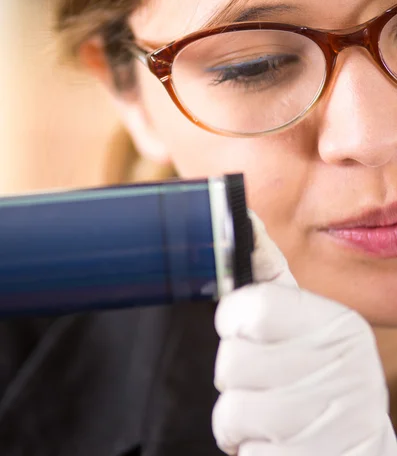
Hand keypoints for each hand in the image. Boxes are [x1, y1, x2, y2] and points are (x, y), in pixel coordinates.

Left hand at [212, 212, 396, 454]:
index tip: (243, 330)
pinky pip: (244, 454)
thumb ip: (273, 278)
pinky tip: (279, 446)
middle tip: (264, 384)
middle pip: (232, 361)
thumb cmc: (320, 381)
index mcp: (337, 326)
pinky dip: (250, 453)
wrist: (356, 451)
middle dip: (237, 378)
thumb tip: (248, 220)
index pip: (253, 306)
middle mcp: (340, 369)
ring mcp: (327, 422)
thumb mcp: (308, 325)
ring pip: (230, 412)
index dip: (234, 321)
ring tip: (269, 418)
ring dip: (239, 421)